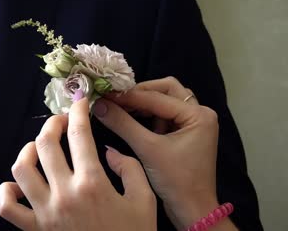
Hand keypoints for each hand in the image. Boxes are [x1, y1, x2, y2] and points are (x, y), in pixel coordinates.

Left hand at [0, 98, 155, 230]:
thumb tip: (108, 152)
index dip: (78, 111)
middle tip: (61, 121)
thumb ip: (130, 168)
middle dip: (52, 123)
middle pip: (46, 144)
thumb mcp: (145, 201)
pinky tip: (19, 185)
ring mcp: (45, 212)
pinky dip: (7, 191)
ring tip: (39, 148)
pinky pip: (8, 207)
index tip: (80, 101)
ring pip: (21, 169)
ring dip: (28, 151)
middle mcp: (64, 194)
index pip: (80, 134)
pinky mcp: (34, 229)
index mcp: (92, 183)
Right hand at [93, 77, 236, 229]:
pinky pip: (164, 114)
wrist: (191, 210)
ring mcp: (193, 123)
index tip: (105, 94)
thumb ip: (123, 124)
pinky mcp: (185, 132)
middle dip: (140, 93)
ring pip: (165, 100)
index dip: (129, 95)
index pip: (158, 97)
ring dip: (144, 103)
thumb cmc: (176, 181)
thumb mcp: (147, 150)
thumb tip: (99, 105)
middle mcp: (200, 114)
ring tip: (121, 109)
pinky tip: (132, 121)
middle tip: (117, 99)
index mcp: (198, 115)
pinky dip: (148, 115)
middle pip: (166, 89)